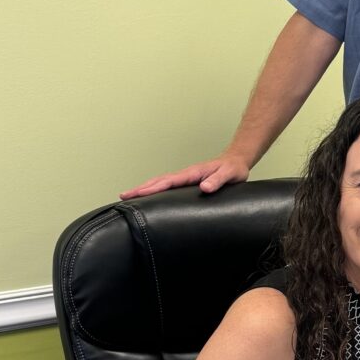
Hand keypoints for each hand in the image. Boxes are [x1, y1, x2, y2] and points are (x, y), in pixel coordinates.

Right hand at [120, 154, 250, 199]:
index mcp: (192, 173)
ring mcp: (186, 178)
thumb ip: (218, 180)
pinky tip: (151, 198)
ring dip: (145, 189)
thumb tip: (204, 188)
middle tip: (122, 196)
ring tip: (129, 197)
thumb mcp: (230, 174)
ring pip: (161, 183)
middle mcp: (186, 174)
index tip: (137, 193)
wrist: (237, 162)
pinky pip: (168, 186)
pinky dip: (156, 190)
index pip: (168, 181)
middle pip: (158, 181)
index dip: (152, 188)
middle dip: (141, 188)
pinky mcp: (188, 182)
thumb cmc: (234, 169)